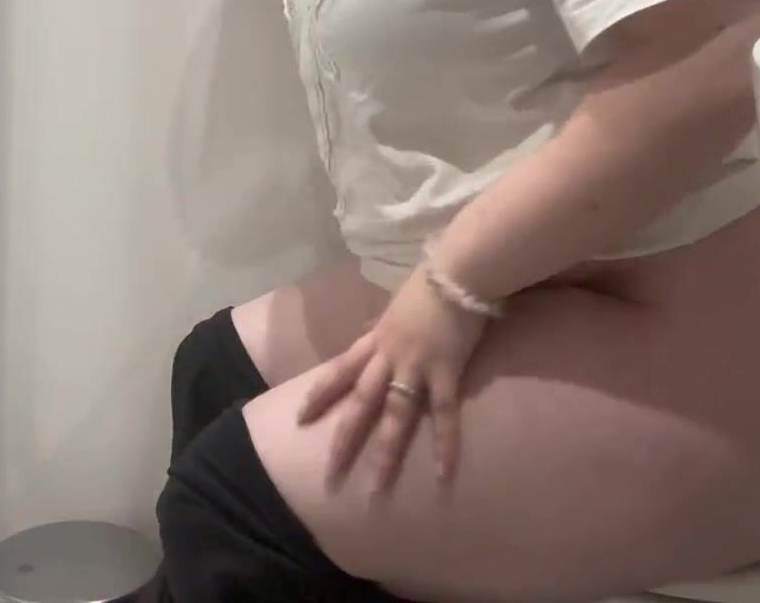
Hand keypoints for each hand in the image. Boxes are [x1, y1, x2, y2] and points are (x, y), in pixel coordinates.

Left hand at [297, 267, 486, 494]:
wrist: (459, 269)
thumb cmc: (430, 282)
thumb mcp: (396, 304)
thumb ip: (382, 325)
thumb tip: (367, 332)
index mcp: (377, 338)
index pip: (340, 369)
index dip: (320, 394)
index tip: (300, 418)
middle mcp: (389, 355)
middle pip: (360, 402)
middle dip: (343, 438)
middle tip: (329, 474)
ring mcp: (416, 365)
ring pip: (395, 415)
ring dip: (385, 454)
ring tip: (376, 491)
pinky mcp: (446, 370)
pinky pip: (443, 413)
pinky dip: (444, 444)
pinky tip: (442, 475)